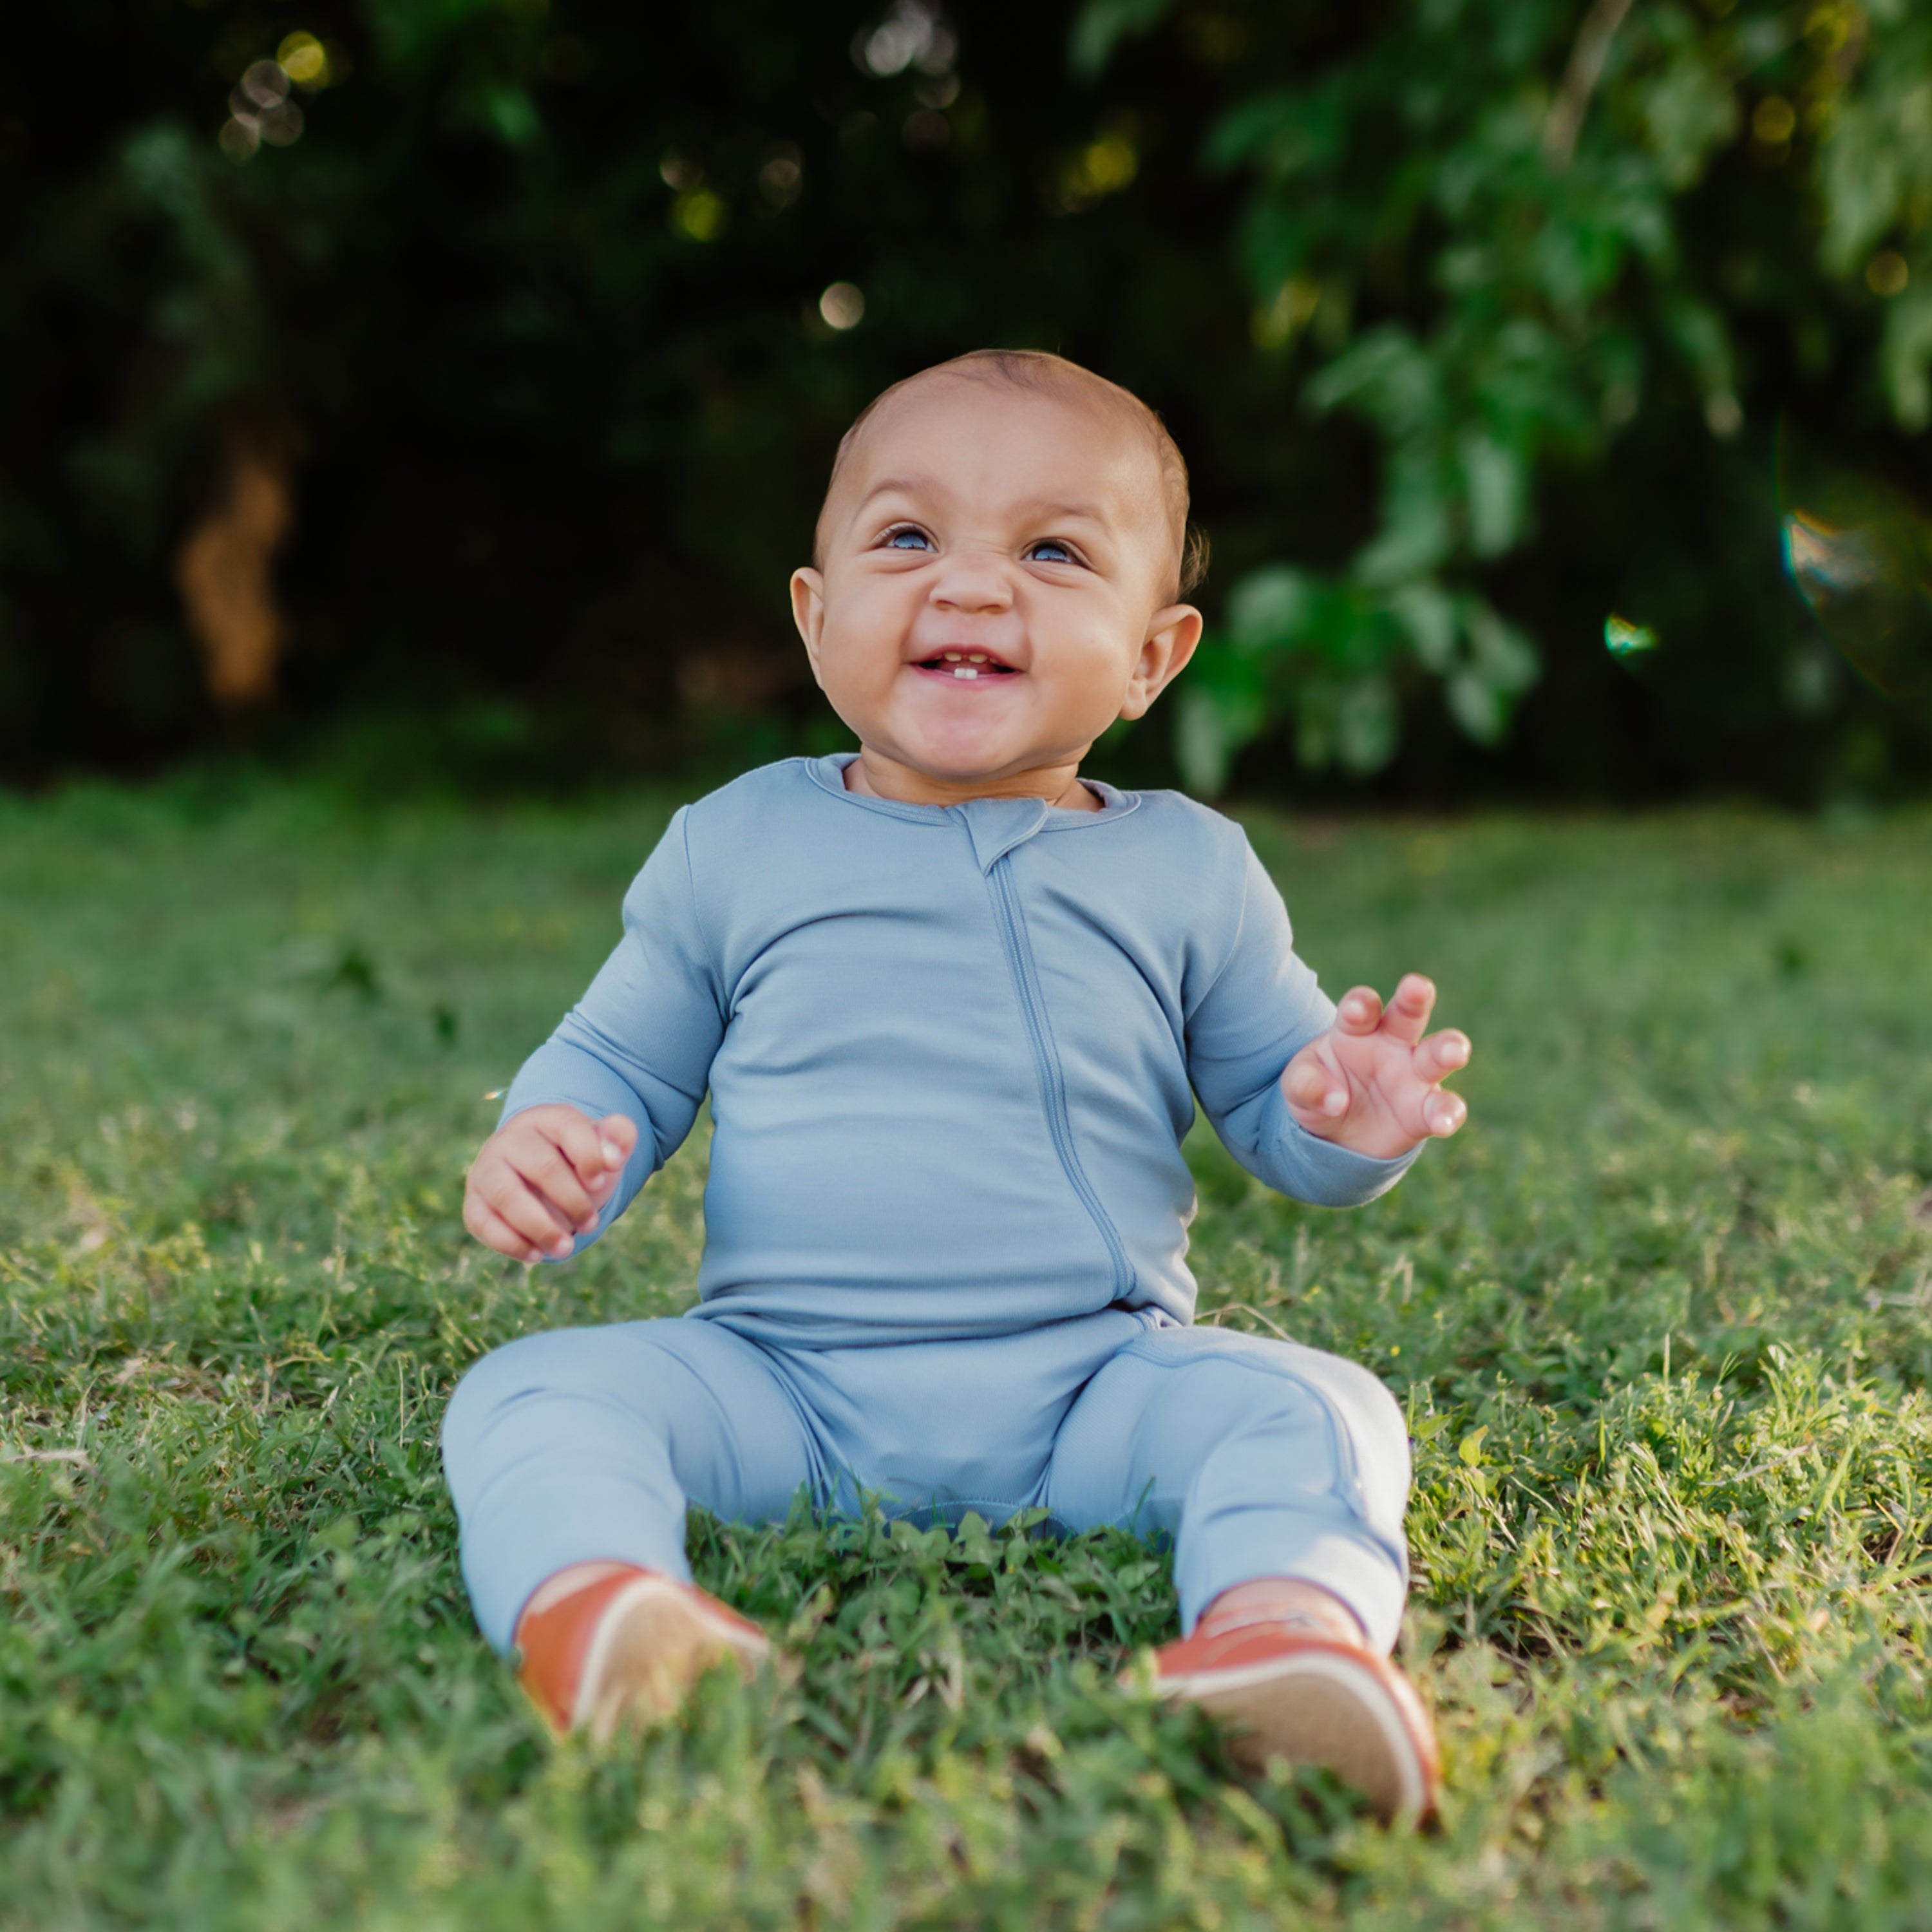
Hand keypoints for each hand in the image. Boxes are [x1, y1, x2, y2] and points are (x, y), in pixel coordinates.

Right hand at [463, 1105, 639, 1262]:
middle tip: (590, 1223)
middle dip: (573, 1200)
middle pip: (541, 1166)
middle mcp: (510, 1139)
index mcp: (546, 1118)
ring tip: (566, 1248)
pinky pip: (483, 1222)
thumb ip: (619, 1137)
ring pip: (507, 1195)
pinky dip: (512, 1243)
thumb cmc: (577, 1163)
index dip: (590, 1157)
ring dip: (541, 1227)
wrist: (541, 1182)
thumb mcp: (604, 1148)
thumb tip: (613, 1157)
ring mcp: (486, 1169)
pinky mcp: (473, 1202)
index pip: (567, 1126)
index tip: (600, 1183)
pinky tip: (537, 1255)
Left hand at [1281, 974, 1469, 1159]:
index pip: (1362, 1007)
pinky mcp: (1425, 1111)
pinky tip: (1444, 1121)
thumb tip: (1334, 1101)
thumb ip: (1306, 1087)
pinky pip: (1443, 1108)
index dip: (1360, 1005)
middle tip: (1417, 987)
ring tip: (1455, 1052)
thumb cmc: (1320, 1090)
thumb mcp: (1298, 1087)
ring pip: (1437, 1055)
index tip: (1357, 1009)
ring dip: (1448, 1049)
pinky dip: (1448, 1112)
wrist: (1337, 1133)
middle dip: (1414, 999)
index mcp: (1357, 1029)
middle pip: (1407, 1014)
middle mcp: (1392, 1044)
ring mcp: (1414, 1076)